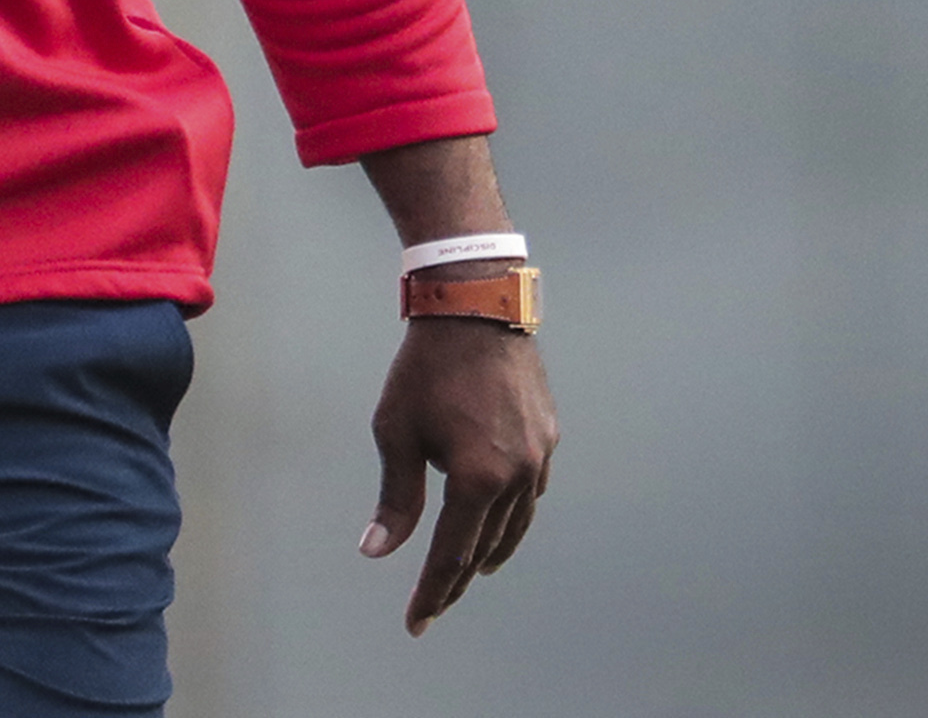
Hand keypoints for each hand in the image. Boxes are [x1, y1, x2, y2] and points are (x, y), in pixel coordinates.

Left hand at [361, 313, 557, 634]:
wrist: (476, 305)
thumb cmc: (426, 367)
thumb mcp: (396, 430)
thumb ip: (395, 497)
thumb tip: (378, 551)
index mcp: (477, 479)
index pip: (452, 555)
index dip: (433, 593)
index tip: (416, 622)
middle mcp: (517, 476)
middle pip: (485, 546)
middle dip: (456, 579)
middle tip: (434, 603)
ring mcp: (539, 456)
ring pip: (515, 524)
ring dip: (489, 551)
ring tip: (470, 571)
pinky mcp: (549, 435)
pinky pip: (531, 492)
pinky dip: (511, 515)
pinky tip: (499, 518)